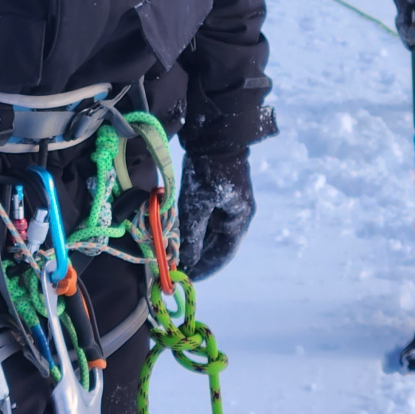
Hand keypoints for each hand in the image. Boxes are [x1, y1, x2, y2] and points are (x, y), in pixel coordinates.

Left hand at [178, 149, 254, 279]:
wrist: (215, 135)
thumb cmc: (209, 170)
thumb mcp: (199, 203)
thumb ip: (193, 233)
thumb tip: (188, 260)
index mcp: (238, 220)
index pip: (223, 254)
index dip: (206, 268)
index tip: (188, 278)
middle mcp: (236, 215)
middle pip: (217, 245)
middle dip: (198, 256)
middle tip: (177, 267)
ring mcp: (228, 204)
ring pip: (209, 232)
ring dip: (195, 242)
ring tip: (176, 252)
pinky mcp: (217, 194)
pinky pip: (205, 218)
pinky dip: (194, 227)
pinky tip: (179, 232)